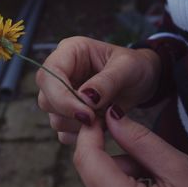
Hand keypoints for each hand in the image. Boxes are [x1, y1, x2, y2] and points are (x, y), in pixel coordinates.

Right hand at [36, 36, 159, 143]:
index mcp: (70, 52)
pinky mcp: (68, 114)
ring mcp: (62, 95)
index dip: (61, 97)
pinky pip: (64, 133)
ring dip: (80, 125)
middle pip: (46, 99)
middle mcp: (61, 72)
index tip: (86, 113)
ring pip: (54, 118)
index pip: (48, 75)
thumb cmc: (135, 67)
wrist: (142, 81)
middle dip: (72, 114)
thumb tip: (85, 98)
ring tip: (105, 115)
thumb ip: (107, 81)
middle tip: (99, 117)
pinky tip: (100, 124)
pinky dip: (82, 135)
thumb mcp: (127, 68)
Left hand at [73, 106, 187, 186]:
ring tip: (158, 184)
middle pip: (93, 173)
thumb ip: (140, 140)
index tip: (101, 115)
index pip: (88, 161)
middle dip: (118, 158)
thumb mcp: (180, 169)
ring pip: (98, 186)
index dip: (90, 133)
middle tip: (153, 163)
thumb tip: (112, 115)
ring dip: (121, 176)